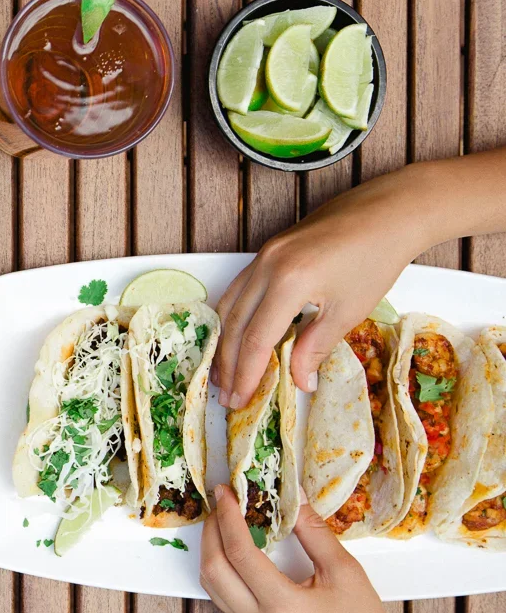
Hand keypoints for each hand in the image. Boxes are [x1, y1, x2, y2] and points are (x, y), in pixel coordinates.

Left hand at [198, 485, 428, 612]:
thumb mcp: (345, 572)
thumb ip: (314, 531)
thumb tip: (293, 494)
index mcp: (282, 605)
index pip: (240, 552)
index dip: (228, 517)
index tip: (227, 492)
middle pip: (213, 568)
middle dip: (212, 530)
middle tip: (223, 503)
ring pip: (211, 585)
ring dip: (211, 550)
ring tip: (224, 522)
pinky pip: (221, 597)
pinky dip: (219, 569)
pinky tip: (233, 551)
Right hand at [212, 164, 437, 409]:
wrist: (388, 212)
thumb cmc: (376, 259)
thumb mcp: (348, 311)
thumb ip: (316, 347)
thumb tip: (299, 381)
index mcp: (288, 283)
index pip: (256, 339)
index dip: (246, 374)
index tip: (240, 400)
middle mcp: (266, 267)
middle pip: (235, 324)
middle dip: (228, 363)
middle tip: (226, 396)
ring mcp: (263, 255)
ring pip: (230, 305)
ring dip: (224, 341)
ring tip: (223, 371)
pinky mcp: (268, 250)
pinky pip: (239, 288)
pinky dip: (233, 316)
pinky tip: (234, 333)